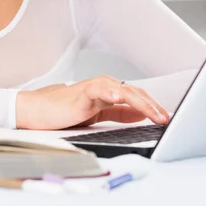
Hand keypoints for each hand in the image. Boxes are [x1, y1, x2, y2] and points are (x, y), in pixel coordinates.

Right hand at [15, 76, 169, 129]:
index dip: (153, 107)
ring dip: (141, 102)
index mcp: (109, 92)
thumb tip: (140, 115)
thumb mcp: (97, 115)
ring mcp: (94, 89)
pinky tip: (120, 97)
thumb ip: (118, 113)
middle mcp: (104, 87)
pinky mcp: (82, 94)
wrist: (38, 111)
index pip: (137, 98)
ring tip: (154, 113)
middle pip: (135, 94)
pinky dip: (111, 93)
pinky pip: (100, 91)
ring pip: (123, 91)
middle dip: (153, 107)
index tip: (167, 118)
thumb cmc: (64, 112)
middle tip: (166, 118)